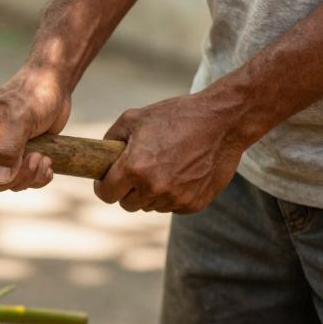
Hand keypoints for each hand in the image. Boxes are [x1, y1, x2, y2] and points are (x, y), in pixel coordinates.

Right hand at [0, 67, 72, 191]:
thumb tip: (0, 179)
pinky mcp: (20, 155)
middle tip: (37, 158)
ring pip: (9, 182)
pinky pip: (24, 178)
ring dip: (30, 176)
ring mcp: (3, 151)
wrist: (54, 83)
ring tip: (45, 158)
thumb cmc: (33, 94)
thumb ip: (8, 149)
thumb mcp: (19, 119)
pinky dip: (38, 176)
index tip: (11, 168)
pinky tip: (49, 163)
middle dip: (16, 176)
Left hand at [95, 92, 250, 212]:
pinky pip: (172, 207)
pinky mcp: (194, 204)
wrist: (223, 121)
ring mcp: (175, 198)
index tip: (108, 180)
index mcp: (134, 168)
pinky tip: (181, 173)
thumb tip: (98, 157)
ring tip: (164, 167)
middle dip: (127, 190)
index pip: (106, 194)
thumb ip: (110, 139)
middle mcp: (154, 188)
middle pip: (127, 204)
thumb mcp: (135, 118)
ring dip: (151, 193)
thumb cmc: (177, 116)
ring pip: (150, 207)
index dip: (104, 186)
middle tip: (138, 171)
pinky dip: (173, 195)